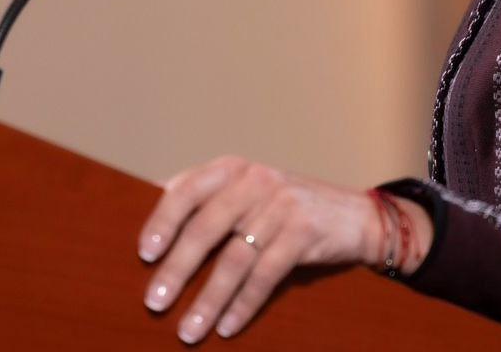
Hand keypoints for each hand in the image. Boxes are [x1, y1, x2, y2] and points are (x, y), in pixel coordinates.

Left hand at [136, 155, 430, 342]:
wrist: (357, 216)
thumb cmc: (287, 208)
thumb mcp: (249, 191)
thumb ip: (208, 200)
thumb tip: (151, 217)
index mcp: (232, 169)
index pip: (187, 188)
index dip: (162, 219)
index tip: (144, 252)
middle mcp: (254, 181)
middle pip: (206, 228)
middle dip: (177, 269)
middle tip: (155, 302)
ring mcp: (281, 206)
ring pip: (234, 259)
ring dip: (208, 300)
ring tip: (188, 330)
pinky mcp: (304, 233)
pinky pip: (265, 276)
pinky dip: (243, 306)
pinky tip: (228, 328)